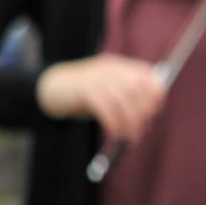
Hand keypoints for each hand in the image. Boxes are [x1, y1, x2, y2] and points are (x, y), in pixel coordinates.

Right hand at [37, 54, 166, 141]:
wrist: (49, 87)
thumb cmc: (84, 94)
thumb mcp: (110, 91)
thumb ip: (128, 100)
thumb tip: (148, 120)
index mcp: (120, 67)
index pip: (149, 76)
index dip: (156, 95)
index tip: (154, 112)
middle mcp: (110, 70)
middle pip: (138, 89)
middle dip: (144, 111)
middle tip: (142, 128)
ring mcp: (96, 79)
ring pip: (123, 101)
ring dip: (131, 122)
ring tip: (131, 137)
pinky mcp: (84, 91)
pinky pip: (106, 109)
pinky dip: (114, 124)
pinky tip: (116, 134)